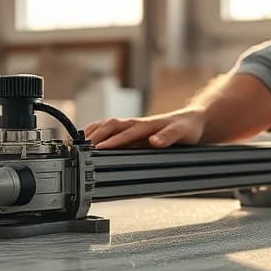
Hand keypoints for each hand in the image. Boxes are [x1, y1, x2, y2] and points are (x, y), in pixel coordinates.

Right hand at [83, 108, 206, 149]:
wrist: (192, 121)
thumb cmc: (187, 128)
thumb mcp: (182, 133)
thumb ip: (169, 137)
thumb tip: (154, 142)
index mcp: (146, 125)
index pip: (124, 132)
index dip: (111, 140)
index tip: (98, 148)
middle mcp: (137, 124)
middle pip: (110, 125)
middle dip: (95, 135)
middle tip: (81, 148)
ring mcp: (133, 126)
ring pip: (107, 125)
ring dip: (93, 132)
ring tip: (78, 143)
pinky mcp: (132, 130)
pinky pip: (110, 128)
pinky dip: (97, 131)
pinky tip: (88, 139)